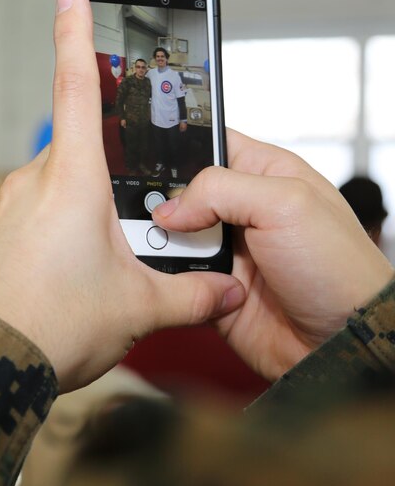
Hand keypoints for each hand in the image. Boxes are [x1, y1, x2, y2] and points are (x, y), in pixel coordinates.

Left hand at [0, 0, 243, 392]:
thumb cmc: (54, 326)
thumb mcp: (137, 310)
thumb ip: (189, 293)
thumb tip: (225, 291)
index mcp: (72, 180)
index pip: (76, 88)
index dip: (75, 36)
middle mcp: (29, 181)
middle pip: (78, 164)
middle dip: (104, 198)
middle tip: (116, 255)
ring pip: (50, 200)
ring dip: (73, 227)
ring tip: (82, 284)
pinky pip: (21, 226)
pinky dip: (41, 246)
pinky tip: (49, 288)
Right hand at [154, 130, 394, 380]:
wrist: (339, 343)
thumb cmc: (338, 269)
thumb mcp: (286, 204)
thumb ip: (219, 189)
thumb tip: (168, 208)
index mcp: (263, 173)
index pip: (208, 142)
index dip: (177, 146)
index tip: (145, 157)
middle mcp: (240, 209)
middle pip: (178, 191)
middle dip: (158, 200)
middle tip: (147, 211)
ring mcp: (224, 249)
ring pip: (168, 235)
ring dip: (158, 241)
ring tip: (157, 246)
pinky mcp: (210, 286)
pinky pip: (171, 276)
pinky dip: (164, 277)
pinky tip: (166, 276)